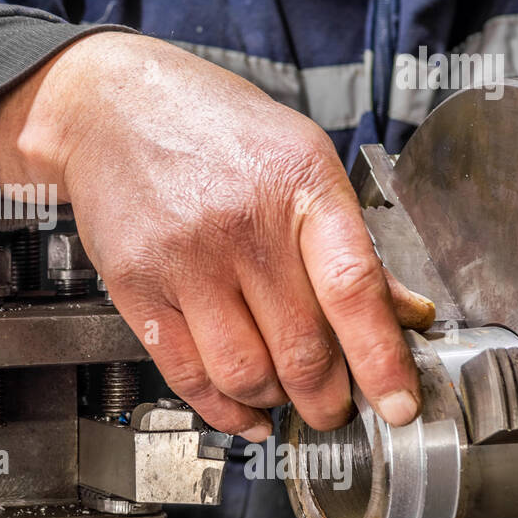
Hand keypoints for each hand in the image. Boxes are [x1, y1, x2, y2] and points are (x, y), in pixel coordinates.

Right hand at [0, 32, 432, 438]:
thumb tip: (406, 313)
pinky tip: (243, 409)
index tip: (399, 404)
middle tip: (337, 407)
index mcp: (299, 187)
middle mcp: (241, 224)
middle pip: (300, 349)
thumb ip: (347, 240)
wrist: (112, 108)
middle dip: (328, 399)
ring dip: (274, 402)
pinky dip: (222, 408)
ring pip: (243, 374)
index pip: (352, 288)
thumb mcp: (298, 158)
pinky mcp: (136, 288)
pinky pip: (185, 375)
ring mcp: (183, 260)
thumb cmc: (212, 128)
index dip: (381, 358)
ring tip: (283, 395)